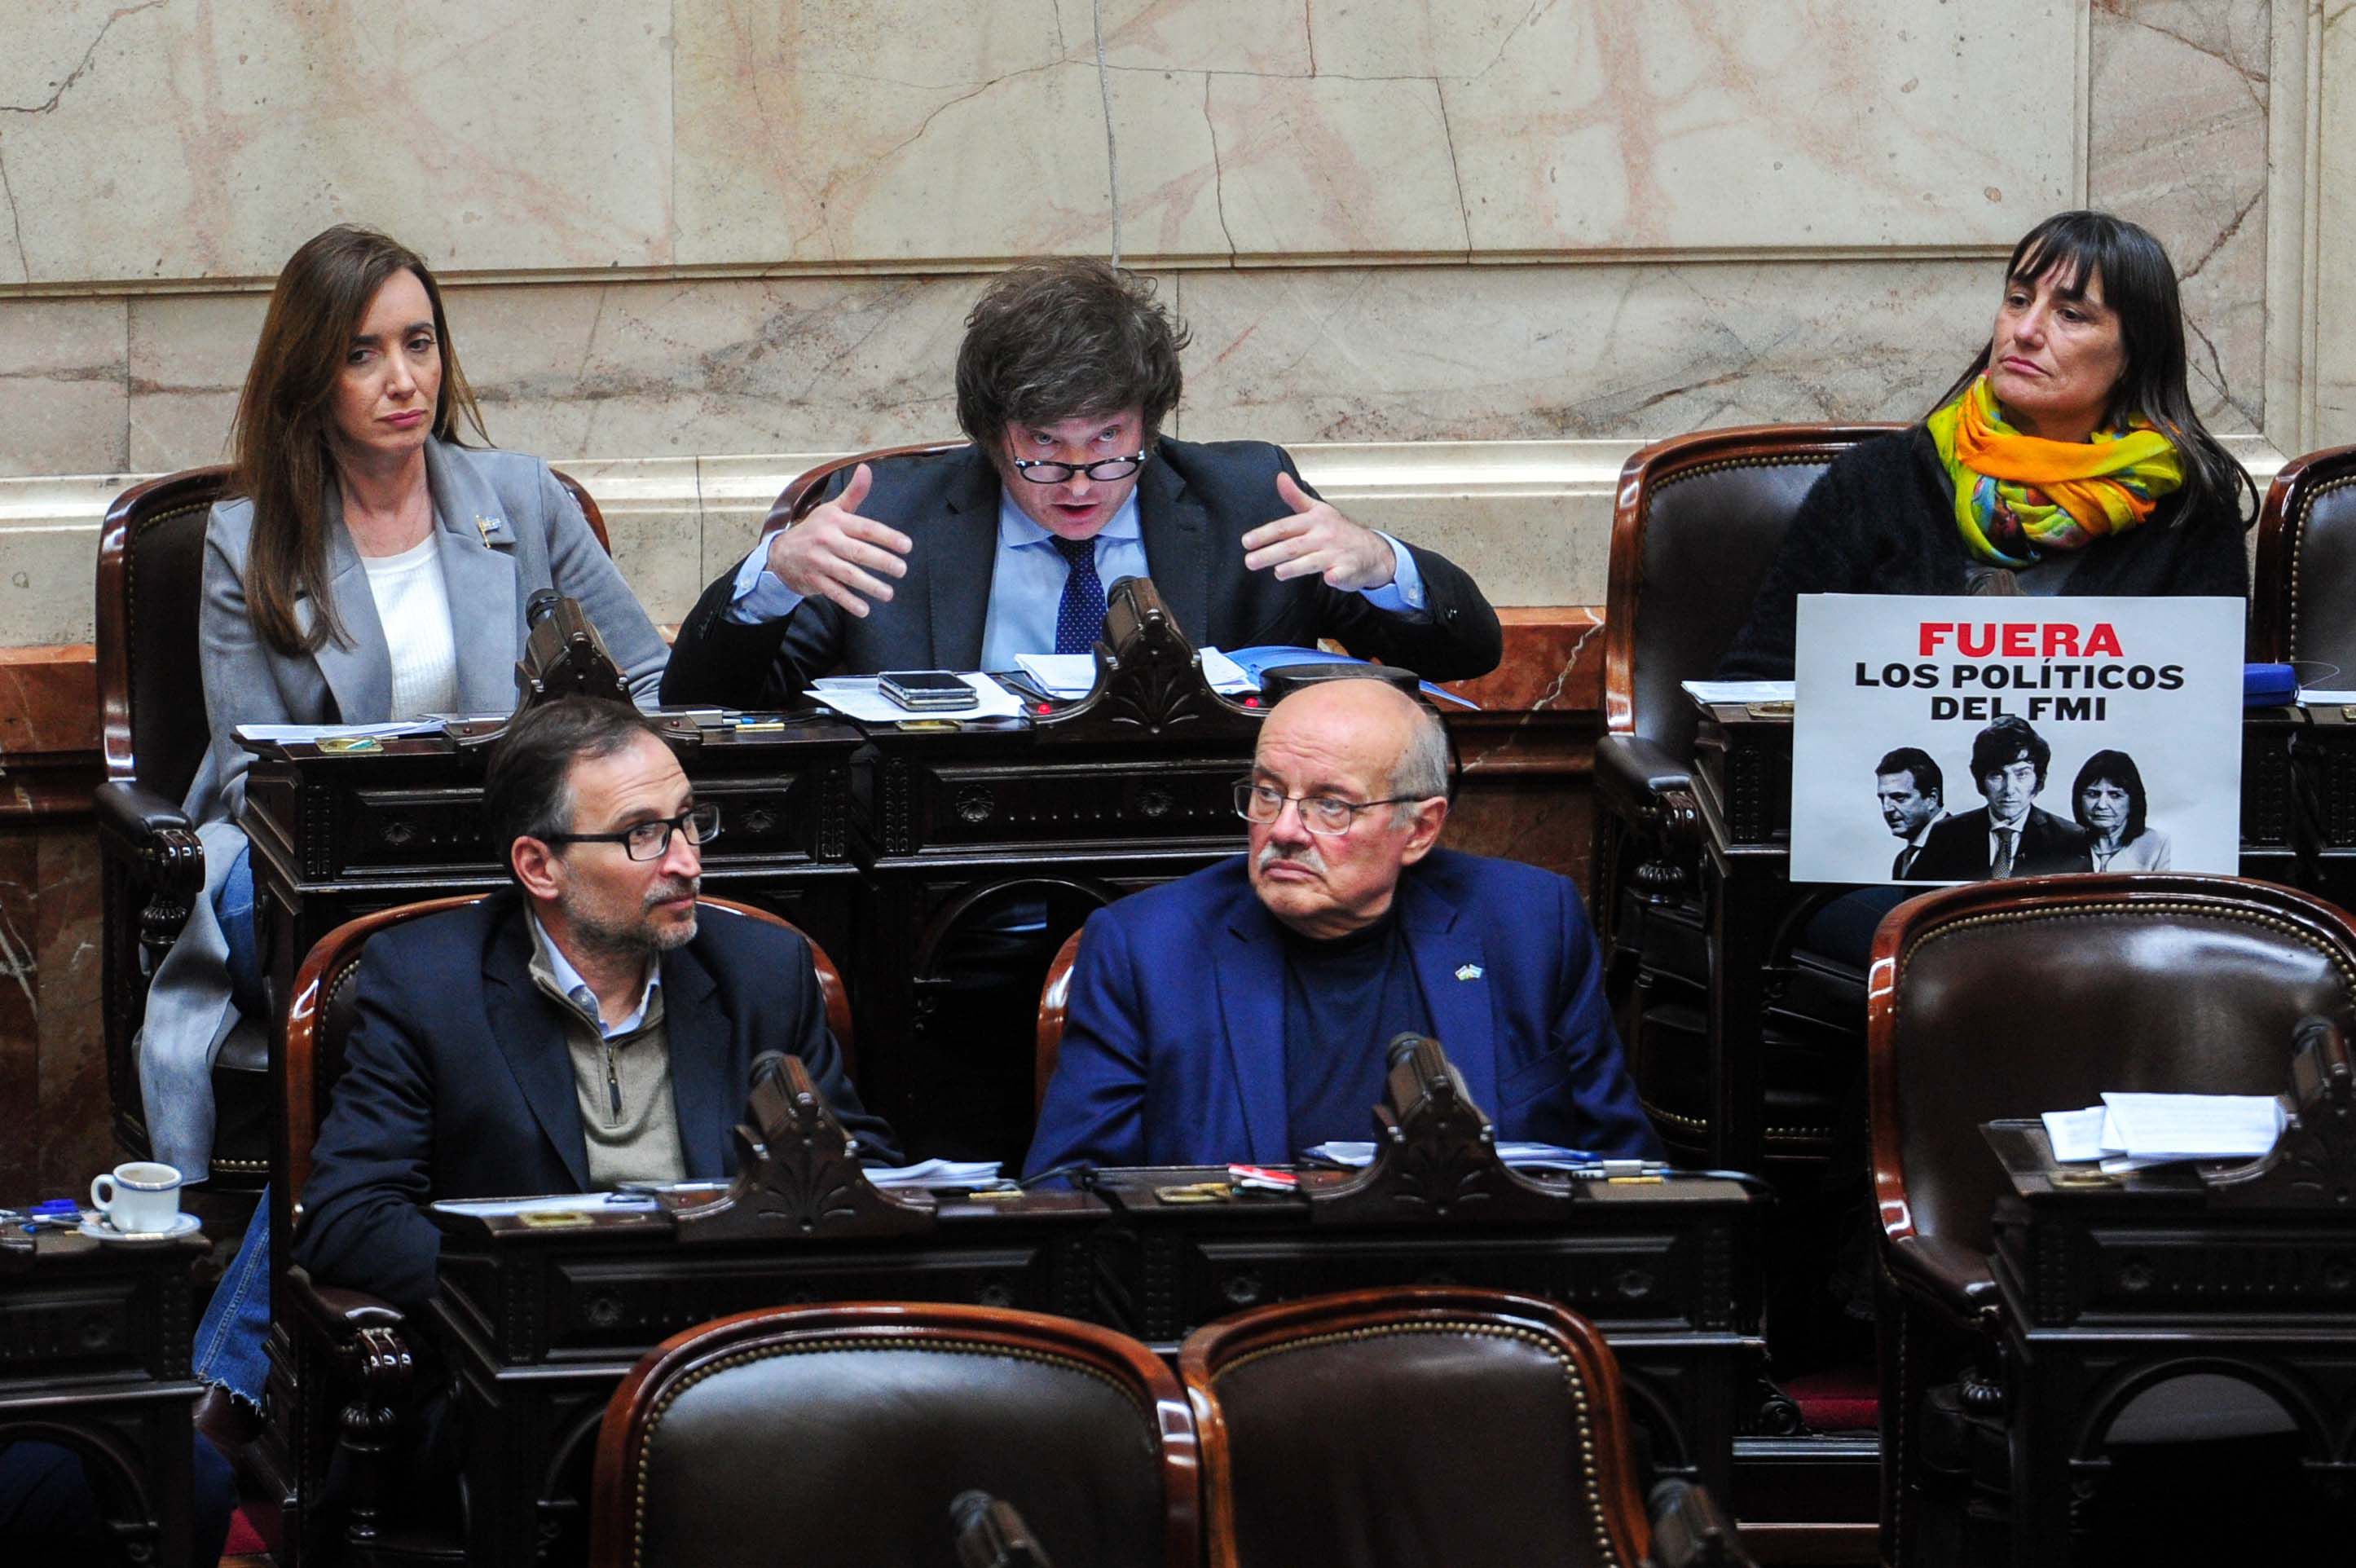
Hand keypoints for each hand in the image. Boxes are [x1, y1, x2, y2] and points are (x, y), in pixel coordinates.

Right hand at [764, 464, 911, 618]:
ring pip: (848, 574)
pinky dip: (849, 601)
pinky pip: (834, 592)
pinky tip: (865, 609)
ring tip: (889, 593)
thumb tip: (867, 468)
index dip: (887, 537)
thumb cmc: (815, 530)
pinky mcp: (813, 580)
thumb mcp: (832, 510)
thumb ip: (854, 494)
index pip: (866, 528)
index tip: (907, 546)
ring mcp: (819, 561)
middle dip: (882, 561)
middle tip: (902, 570)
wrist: (781, 554)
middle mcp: (827, 540)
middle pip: (858, 552)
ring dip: (869, 585)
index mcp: (836, 521)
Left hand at [1240, 471, 1396, 591]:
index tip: (1246, 541)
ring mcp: (1336, 553)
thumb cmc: (1339, 531)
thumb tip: (1279, 478)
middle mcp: (1323, 536)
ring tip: (1277, 572)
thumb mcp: (1317, 510)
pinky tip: (1329, 578)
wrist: (1371, 550)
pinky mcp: (1348, 569)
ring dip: (1296, 566)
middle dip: (1271, 553)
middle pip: (1293, 545)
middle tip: (1250, 561)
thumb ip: (1295, 497)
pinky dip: (1336, 576)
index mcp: (1314, 521)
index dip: (1264, 534)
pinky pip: (1341, 573)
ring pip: (1313, 560)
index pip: (1284, 527)